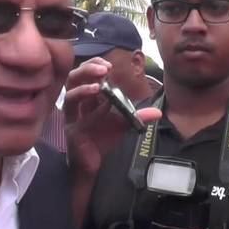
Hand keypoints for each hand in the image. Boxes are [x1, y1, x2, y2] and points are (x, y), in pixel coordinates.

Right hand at [64, 57, 161, 174]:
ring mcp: (73, 116)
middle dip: (87, 69)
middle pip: (74, 78)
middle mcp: (77, 104)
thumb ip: (138, 116)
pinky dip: (92, 111)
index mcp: (88, 97)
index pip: (85, 74)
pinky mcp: (72, 129)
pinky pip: (79, 117)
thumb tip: (158, 112)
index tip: (109, 65)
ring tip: (99, 83)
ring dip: (84, 86)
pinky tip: (104, 105)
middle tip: (104, 68)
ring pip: (70, 94)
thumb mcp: (123, 124)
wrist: (93, 164)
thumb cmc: (103, 140)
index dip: (94, 65)